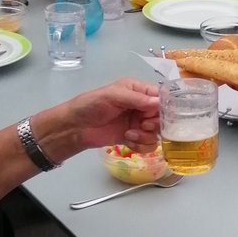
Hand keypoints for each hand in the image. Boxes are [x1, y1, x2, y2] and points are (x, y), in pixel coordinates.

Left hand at [45, 78, 160, 155]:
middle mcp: (140, 106)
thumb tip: (158, 104)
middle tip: (142, 125)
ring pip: (156, 133)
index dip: (162, 106)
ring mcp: (137, 123)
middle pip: (162, 117)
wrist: (75, 127)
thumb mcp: (113, 96)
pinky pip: (148, 145)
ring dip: (146, 136)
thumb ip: (137, 99)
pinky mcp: (133, 138)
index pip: (159, 96)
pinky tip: (129, 141)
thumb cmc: (91, 105)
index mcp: (137, 90)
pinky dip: (141, 145)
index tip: (154, 114)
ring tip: (130, 135)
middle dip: (154, 123)